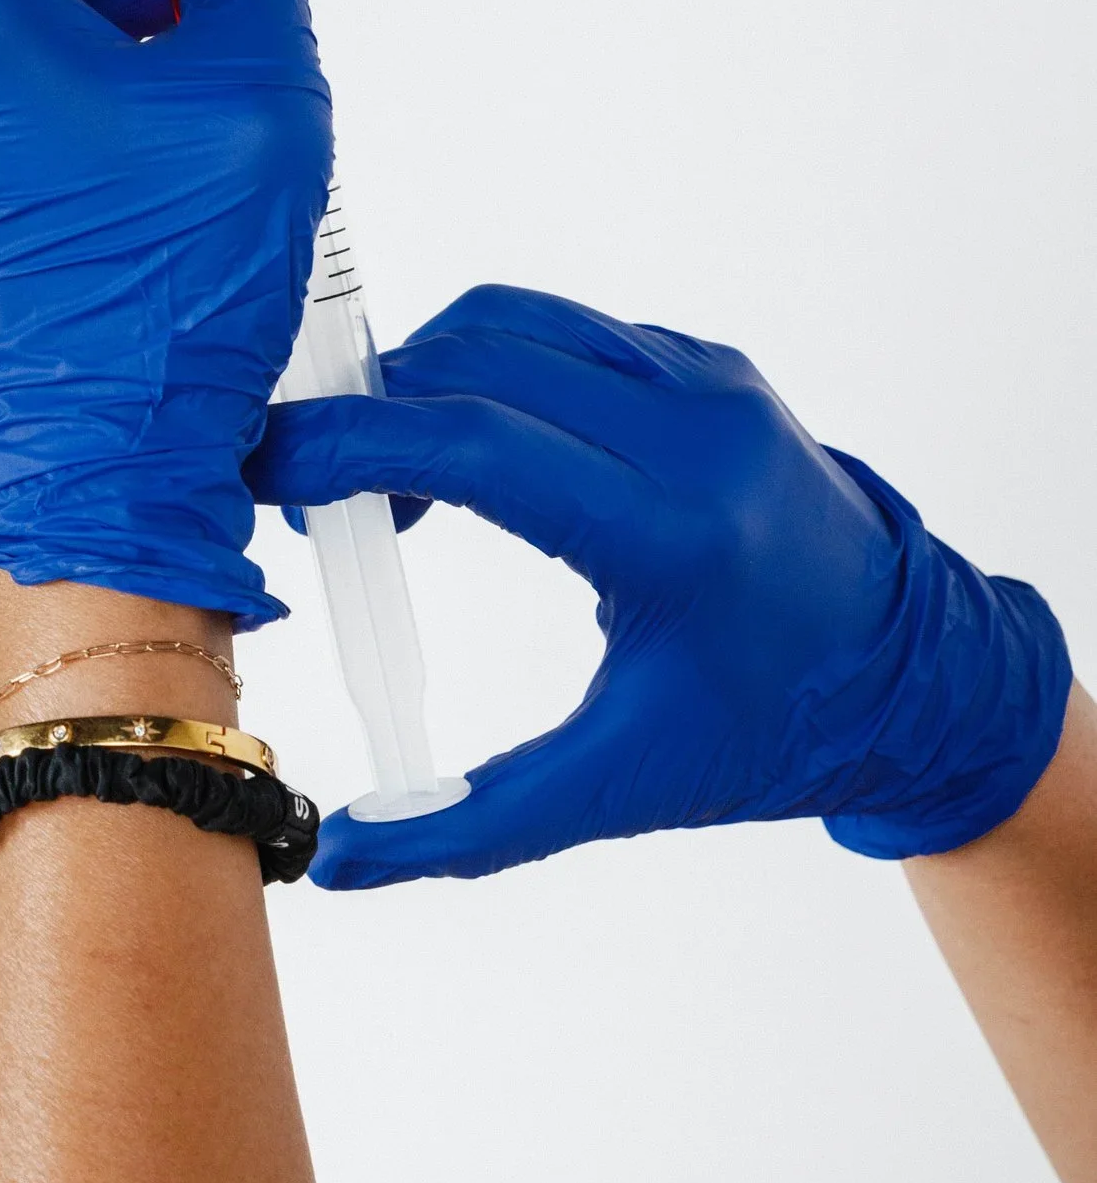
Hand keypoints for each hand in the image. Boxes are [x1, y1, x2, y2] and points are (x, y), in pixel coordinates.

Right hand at [253, 284, 1073, 881]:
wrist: (911, 675)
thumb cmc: (767, 734)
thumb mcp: (618, 789)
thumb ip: (470, 825)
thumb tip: (341, 859)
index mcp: (673, 536)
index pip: (477, 443)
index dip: (353, 442)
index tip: (271, 465)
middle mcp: (695, 434)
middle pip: (476, 361)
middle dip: (370, 408)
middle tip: (309, 484)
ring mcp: (707, 383)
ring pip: (512, 322)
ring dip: (426, 380)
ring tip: (393, 480)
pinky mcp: (707, 362)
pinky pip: (564, 331)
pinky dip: (492, 372)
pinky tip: (473, 453)